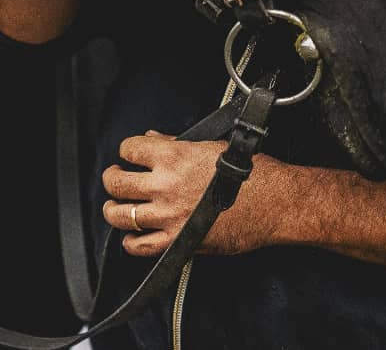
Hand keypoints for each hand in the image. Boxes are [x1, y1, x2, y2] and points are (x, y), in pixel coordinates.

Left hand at [101, 132, 277, 257]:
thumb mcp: (212, 145)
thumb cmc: (250, 172)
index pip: (130, 148)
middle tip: (115, 177)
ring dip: (114, 209)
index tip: (129, 154)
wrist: (274, 202)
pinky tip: (133, 235)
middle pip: (118, 182)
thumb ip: (176, 143)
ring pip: (121, 215)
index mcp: (175, 156)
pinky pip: (139, 247)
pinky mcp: (178, 242)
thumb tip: (154, 139)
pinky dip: (130, 241)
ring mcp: (169, 215)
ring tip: (117, 205)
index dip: (127, 150)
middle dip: (112, 178)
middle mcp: (166, 185)